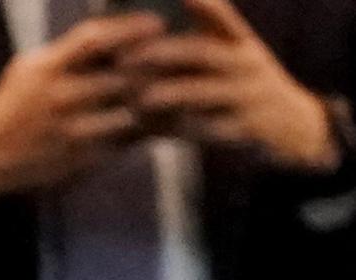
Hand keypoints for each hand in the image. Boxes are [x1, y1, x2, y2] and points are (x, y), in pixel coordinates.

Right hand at [0, 13, 165, 205]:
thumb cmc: (15, 105)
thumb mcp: (31, 68)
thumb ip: (69, 51)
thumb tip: (116, 30)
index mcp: (47, 69)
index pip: (96, 39)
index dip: (130, 28)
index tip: (155, 24)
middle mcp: (60, 98)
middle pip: (123, 74)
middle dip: (153, 66)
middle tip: (176, 59)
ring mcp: (72, 131)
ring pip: (132, 110)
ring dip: (154, 100)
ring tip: (172, 90)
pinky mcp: (81, 159)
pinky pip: (125, 141)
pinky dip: (145, 128)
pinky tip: (156, 120)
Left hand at [123, 0, 337, 171]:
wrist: (291, 126)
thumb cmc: (244, 84)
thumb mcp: (234, 53)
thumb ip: (202, 36)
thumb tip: (158, 17)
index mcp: (240, 42)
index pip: (223, 17)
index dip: (206, 6)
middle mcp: (247, 64)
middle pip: (204, 52)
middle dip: (164, 54)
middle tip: (125, 59)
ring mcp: (249, 96)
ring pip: (203, 92)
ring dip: (167, 94)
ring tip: (138, 99)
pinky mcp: (245, 128)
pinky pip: (207, 128)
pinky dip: (176, 128)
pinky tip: (151, 129)